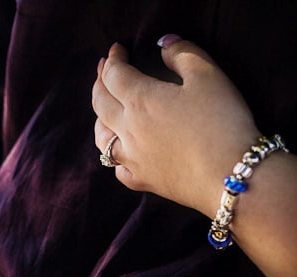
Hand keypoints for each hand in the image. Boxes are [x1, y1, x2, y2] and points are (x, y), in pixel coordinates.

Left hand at [91, 36, 259, 218]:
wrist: (229, 176)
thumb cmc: (221, 122)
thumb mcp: (209, 76)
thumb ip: (183, 54)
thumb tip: (164, 43)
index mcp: (139, 100)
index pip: (114, 75)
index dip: (112, 60)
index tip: (116, 50)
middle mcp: (127, 130)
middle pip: (100, 103)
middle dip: (99, 83)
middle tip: (103, 72)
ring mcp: (130, 158)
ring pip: (101, 136)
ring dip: (99, 118)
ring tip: (105, 108)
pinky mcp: (140, 181)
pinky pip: (116, 167)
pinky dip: (113, 155)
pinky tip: (120, 152)